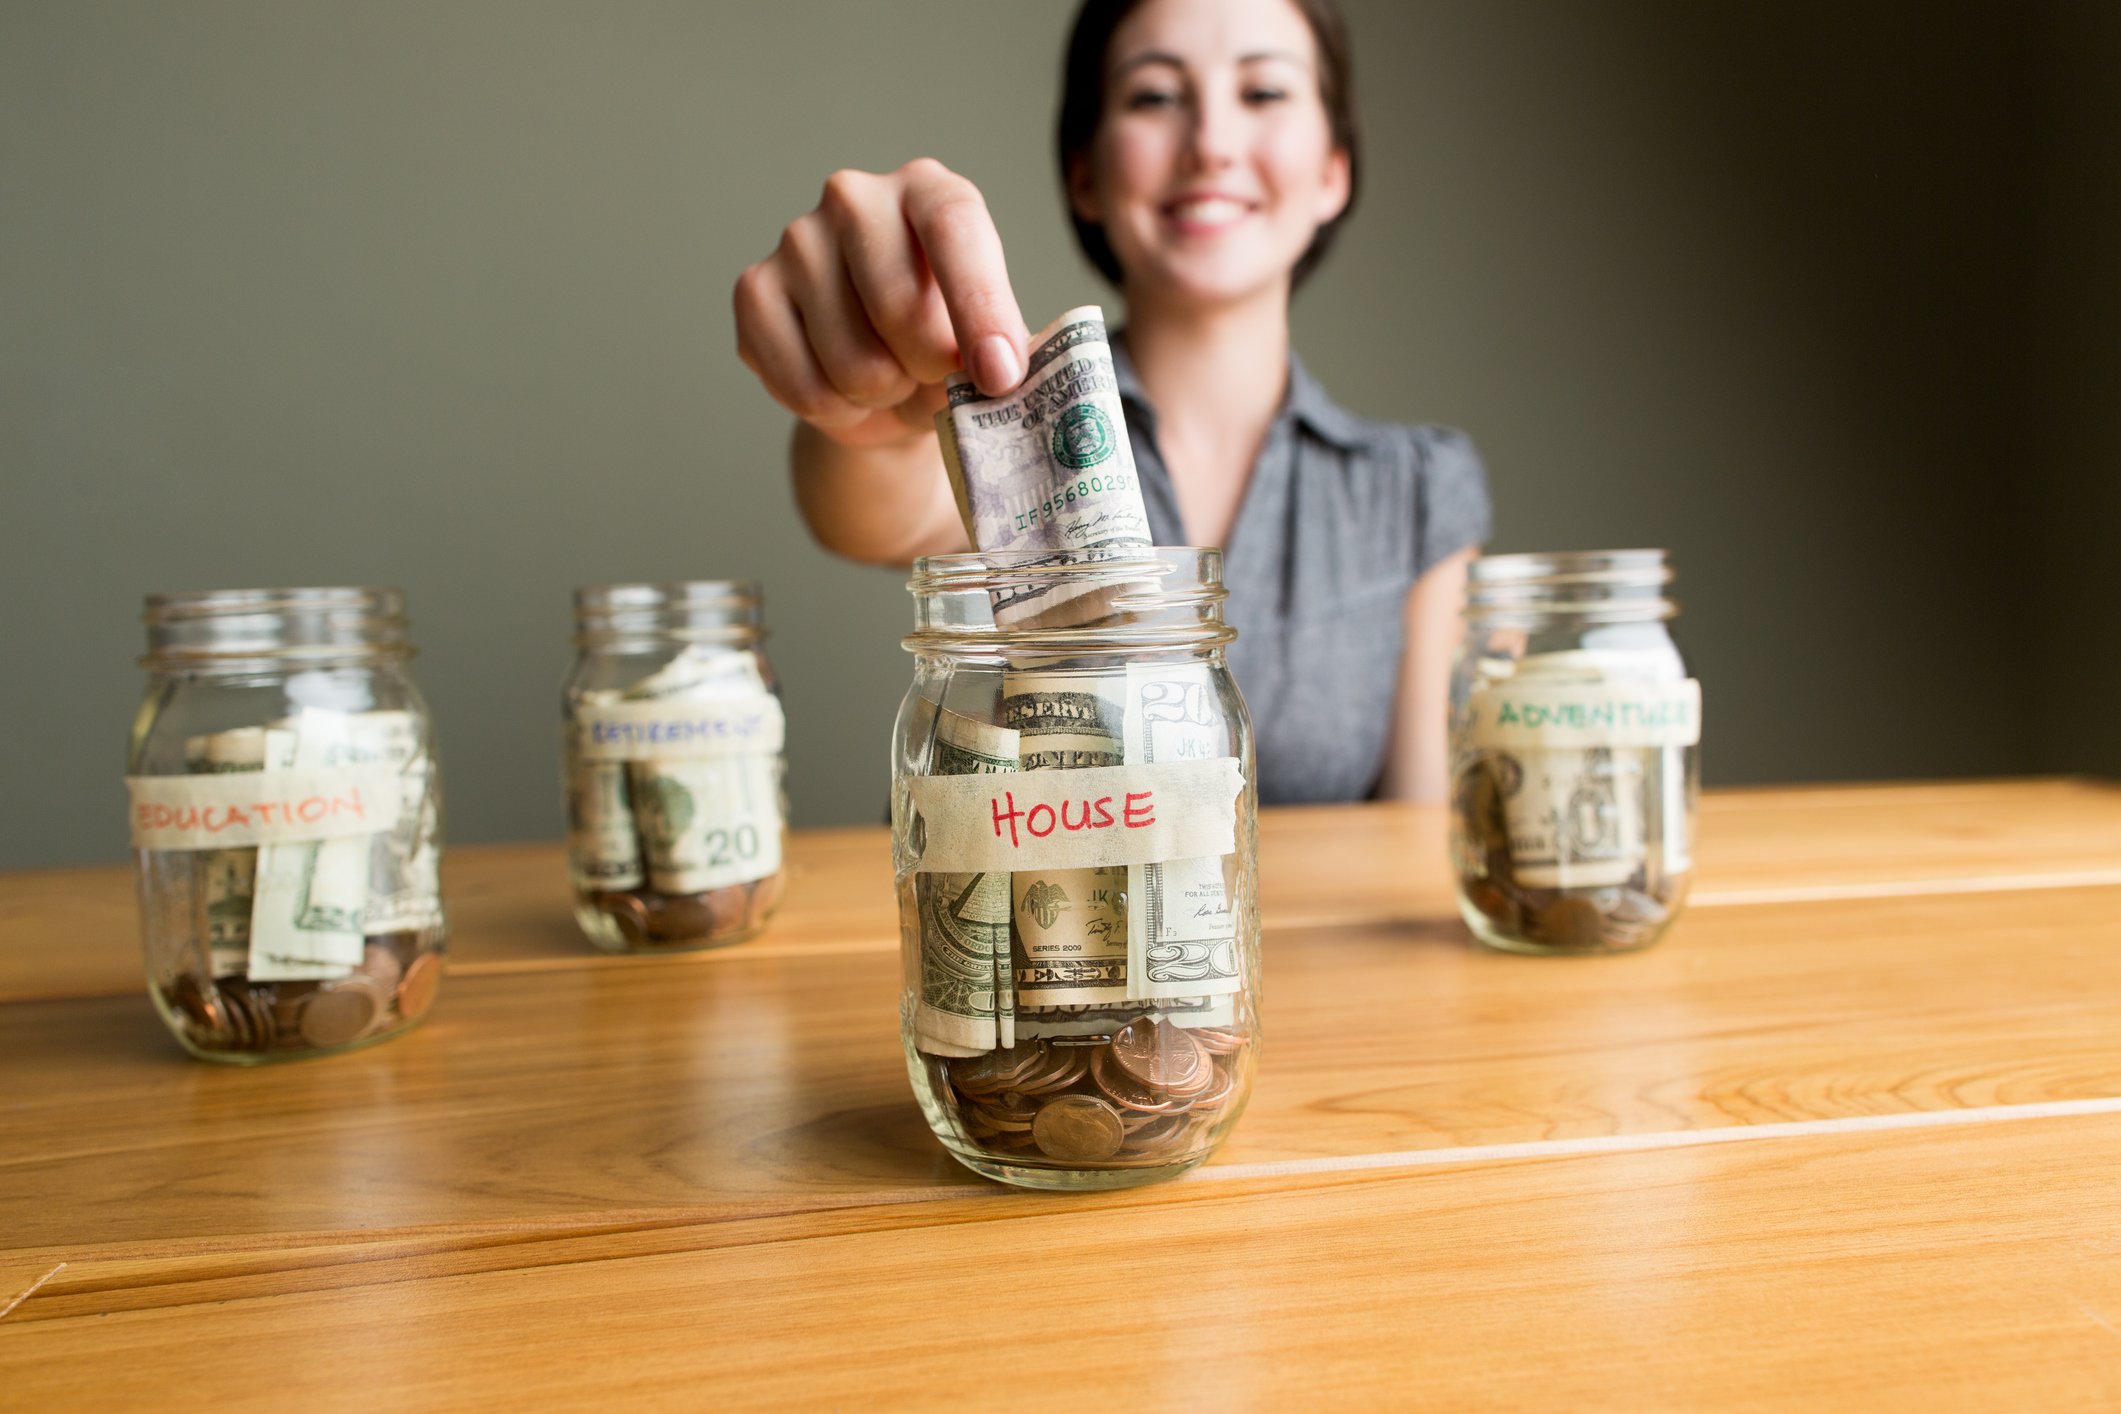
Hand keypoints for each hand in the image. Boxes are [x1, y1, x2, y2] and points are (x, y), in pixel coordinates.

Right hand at [734, 159, 1031, 447]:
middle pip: (898, 305)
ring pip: (852, 362)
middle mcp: (855, 199)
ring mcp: (796, 241)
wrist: (881, 380)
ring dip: (881, 396)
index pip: (953, 228)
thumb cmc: (943, 345)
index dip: (980, 306)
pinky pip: (804, 387)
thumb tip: (995, 373)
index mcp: (929, 191)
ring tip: (887, 378)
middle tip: (932, 373)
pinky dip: (836, 412)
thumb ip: (997, 348)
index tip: (1001, 374)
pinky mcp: (754, 292)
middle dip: (928, 369)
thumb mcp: (988, 343)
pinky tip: (842, 389)